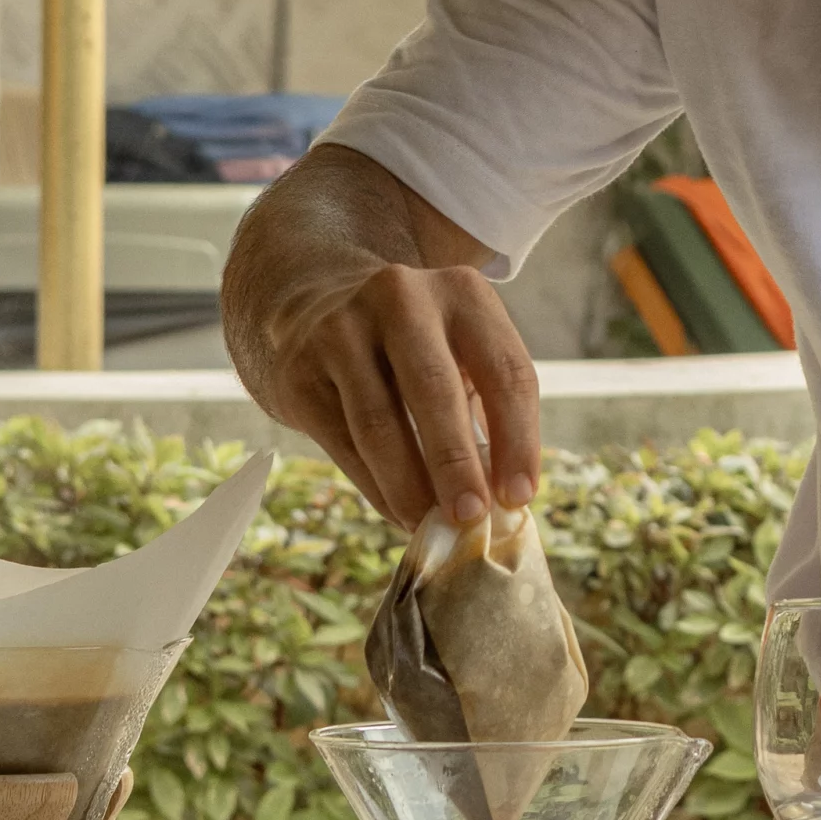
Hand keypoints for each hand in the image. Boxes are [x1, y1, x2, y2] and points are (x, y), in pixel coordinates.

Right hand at [263, 259, 540, 529]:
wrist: (320, 305)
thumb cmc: (420, 346)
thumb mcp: (464, 350)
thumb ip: (487, 411)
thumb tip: (503, 501)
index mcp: (464, 293)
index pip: (504, 370)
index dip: (518, 439)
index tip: (520, 497)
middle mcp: (402, 298)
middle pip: (434, 389)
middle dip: (456, 463)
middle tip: (472, 518)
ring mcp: (342, 329)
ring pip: (380, 423)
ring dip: (409, 486)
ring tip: (429, 526)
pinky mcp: (300, 369)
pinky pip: (343, 442)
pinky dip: (375, 486)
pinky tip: (397, 513)